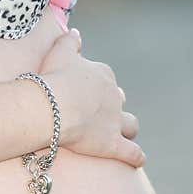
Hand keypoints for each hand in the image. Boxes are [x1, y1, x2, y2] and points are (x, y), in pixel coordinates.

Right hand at [38, 28, 144, 167]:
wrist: (53, 106)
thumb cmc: (53, 78)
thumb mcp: (60, 52)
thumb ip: (69, 42)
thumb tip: (75, 33)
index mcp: (103, 75)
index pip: (105, 80)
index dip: (96, 87)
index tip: (84, 93)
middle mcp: (114, 97)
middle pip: (119, 101)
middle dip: (113, 106)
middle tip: (99, 114)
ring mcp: (115, 121)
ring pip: (131, 125)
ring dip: (129, 128)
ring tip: (125, 134)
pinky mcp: (113, 144)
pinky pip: (131, 152)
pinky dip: (136, 156)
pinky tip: (138, 160)